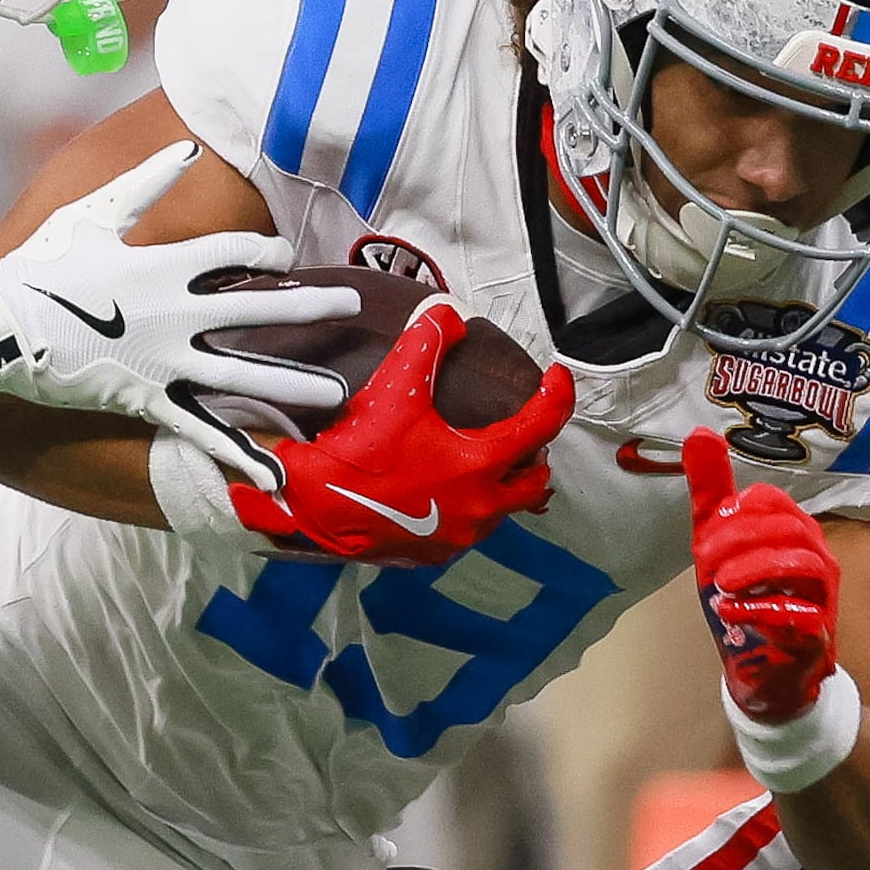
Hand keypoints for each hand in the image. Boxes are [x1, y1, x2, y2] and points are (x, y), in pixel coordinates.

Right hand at [0, 142, 362, 478]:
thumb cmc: (40, 268)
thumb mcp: (92, 213)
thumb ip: (146, 183)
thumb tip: (190, 148)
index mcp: (165, 266)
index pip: (234, 255)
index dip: (267, 256)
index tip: (289, 260)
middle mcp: (177, 314)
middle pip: (258, 310)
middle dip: (311, 308)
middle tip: (352, 308)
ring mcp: (167, 361)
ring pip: (245, 373)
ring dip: (294, 383)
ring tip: (337, 394)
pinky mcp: (149, 400)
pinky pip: (202, 431)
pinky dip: (238, 453)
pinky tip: (274, 474)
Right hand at [232, 303, 567, 562]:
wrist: (312, 508)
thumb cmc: (357, 452)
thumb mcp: (394, 387)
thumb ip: (427, 342)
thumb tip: (450, 315)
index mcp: (479, 465)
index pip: (541, 426)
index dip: (557, 395)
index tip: (556, 377)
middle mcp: (479, 508)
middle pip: (534, 482)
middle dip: (535, 453)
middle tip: (521, 427)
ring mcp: (459, 536)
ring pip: (503, 509)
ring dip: (502, 482)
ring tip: (484, 457)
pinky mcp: (435, 554)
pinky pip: (470, 528)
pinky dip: (471, 505)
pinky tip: (448, 489)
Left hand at [685, 427, 836, 721]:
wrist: (764, 669)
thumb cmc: (747, 597)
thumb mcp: (718, 543)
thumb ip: (712, 492)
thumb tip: (698, 433)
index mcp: (792, 529)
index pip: (771, 500)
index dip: (735, 512)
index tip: (707, 536)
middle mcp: (816, 556)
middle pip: (788, 528)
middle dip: (740, 541)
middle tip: (707, 564)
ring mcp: (822, 596)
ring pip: (803, 564)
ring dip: (754, 570)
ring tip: (720, 587)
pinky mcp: (817, 633)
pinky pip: (800, 614)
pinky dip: (761, 610)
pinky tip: (731, 612)